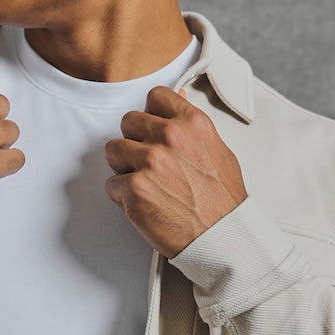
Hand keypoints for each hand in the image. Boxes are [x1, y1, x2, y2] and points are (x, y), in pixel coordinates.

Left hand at [104, 86, 246, 256]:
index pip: (156, 97)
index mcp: (192, 124)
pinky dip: (122, 196)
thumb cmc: (223, 202)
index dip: (150, 114)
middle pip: (128, 121)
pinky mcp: (134, 188)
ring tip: (144, 184)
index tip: (152, 128)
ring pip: (113, 150)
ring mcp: (149, 162)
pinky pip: (111, 184)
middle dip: (134, 141)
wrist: (221, 238)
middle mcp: (169, 137)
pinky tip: (144, 204)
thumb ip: (192, 127)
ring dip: (123, 167)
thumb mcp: (218, 151)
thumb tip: (180, 100)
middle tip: (148, 164)